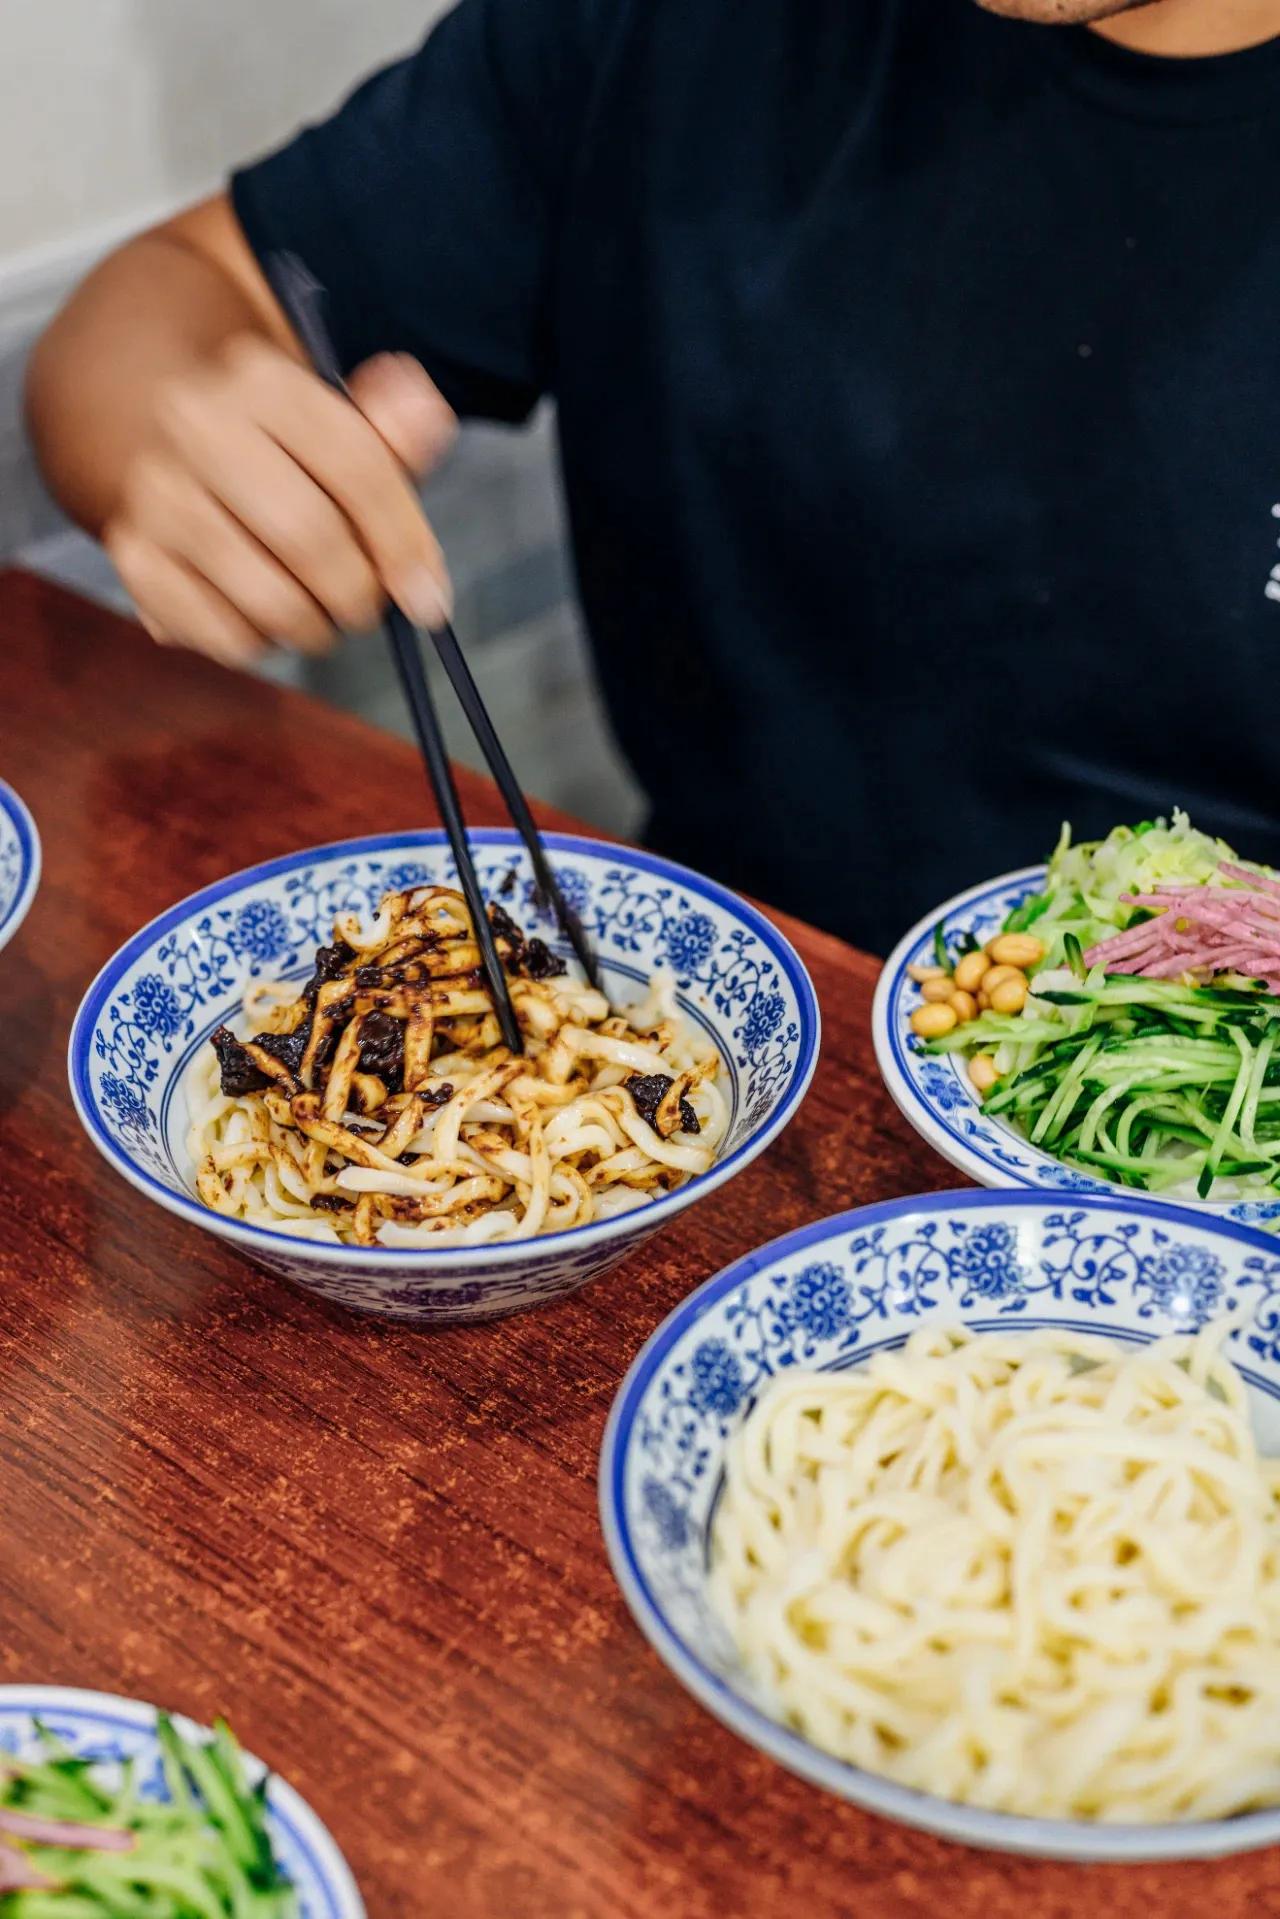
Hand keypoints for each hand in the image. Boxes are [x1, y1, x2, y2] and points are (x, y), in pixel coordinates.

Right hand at [104, 337, 456, 664]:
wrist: (184, 457)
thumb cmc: (292, 458)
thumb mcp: (348, 430)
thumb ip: (396, 430)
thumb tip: (425, 415)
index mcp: (261, 380)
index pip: (355, 466)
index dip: (404, 543)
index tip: (429, 599)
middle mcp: (195, 423)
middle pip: (309, 537)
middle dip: (358, 593)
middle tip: (366, 607)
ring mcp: (156, 491)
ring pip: (269, 600)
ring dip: (314, 627)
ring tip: (319, 611)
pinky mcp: (134, 556)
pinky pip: (225, 637)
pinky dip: (262, 643)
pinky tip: (262, 615)